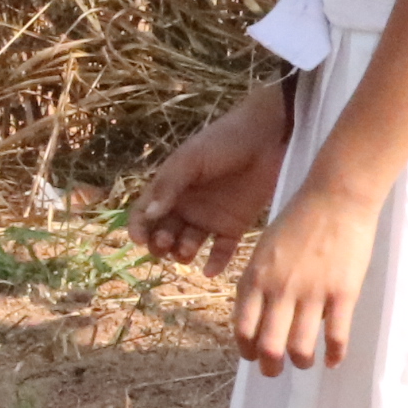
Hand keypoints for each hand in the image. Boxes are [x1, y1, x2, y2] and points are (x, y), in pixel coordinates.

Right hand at [132, 82, 292, 271]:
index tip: (139, 239)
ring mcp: (210, 217)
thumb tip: (150, 215)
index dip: (138, 227)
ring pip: (188, 245)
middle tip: (166, 244)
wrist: (269, 137)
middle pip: (164, 233)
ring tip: (187, 251)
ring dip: (183, 253)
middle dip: (160, 244)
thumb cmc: (224, 141)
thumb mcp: (191, 159)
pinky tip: (210, 270)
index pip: (145, 212)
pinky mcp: (234, 226)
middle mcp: (187, 206)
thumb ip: (169, 185)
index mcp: (171, 187)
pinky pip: (221, 250)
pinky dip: (215, 263)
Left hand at [234, 182, 376, 375]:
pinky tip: (333, 360)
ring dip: (300, 362)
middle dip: (269, 367)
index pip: (242, 327)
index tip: (252, 356)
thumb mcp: (265, 248)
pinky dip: (334, 354)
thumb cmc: (298, 218)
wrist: (336, 197)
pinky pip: (336, 336)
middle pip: (268, 345)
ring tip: (304, 363)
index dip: (245, 349)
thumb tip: (258, 313)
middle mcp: (280, 290)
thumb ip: (260, 280)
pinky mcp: (342, 293)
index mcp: (256, 277)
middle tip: (274, 371)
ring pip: (300, 348)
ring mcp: (312, 293)